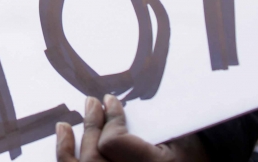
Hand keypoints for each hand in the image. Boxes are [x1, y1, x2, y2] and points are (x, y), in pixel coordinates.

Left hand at [56, 97, 207, 161]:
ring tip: (63, 126)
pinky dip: (70, 161)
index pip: (112, 144)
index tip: (110, 101)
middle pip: (94, 160)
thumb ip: (149, 122)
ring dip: (67, 149)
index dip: (110, 121)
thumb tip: (110, 102)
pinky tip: (66, 145)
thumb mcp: (182, 138)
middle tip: (91, 103)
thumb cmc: (195, 157)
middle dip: (90, 128)